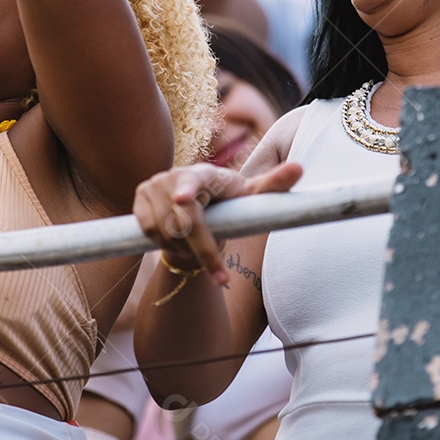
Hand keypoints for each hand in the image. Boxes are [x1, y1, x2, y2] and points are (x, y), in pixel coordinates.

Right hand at [133, 160, 302, 284]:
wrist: (196, 213)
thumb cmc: (229, 203)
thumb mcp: (251, 196)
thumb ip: (274, 184)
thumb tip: (301, 168)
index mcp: (204, 173)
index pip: (192, 181)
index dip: (185, 189)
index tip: (181, 198)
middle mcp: (174, 174)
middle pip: (182, 221)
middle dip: (201, 250)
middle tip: (219, 272)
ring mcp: (153, 184)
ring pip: (164, 231)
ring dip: (183, 249)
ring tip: (198, 248)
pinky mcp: (139, 197)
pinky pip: (148, 232)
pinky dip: (165, 245)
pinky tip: (177, 243)